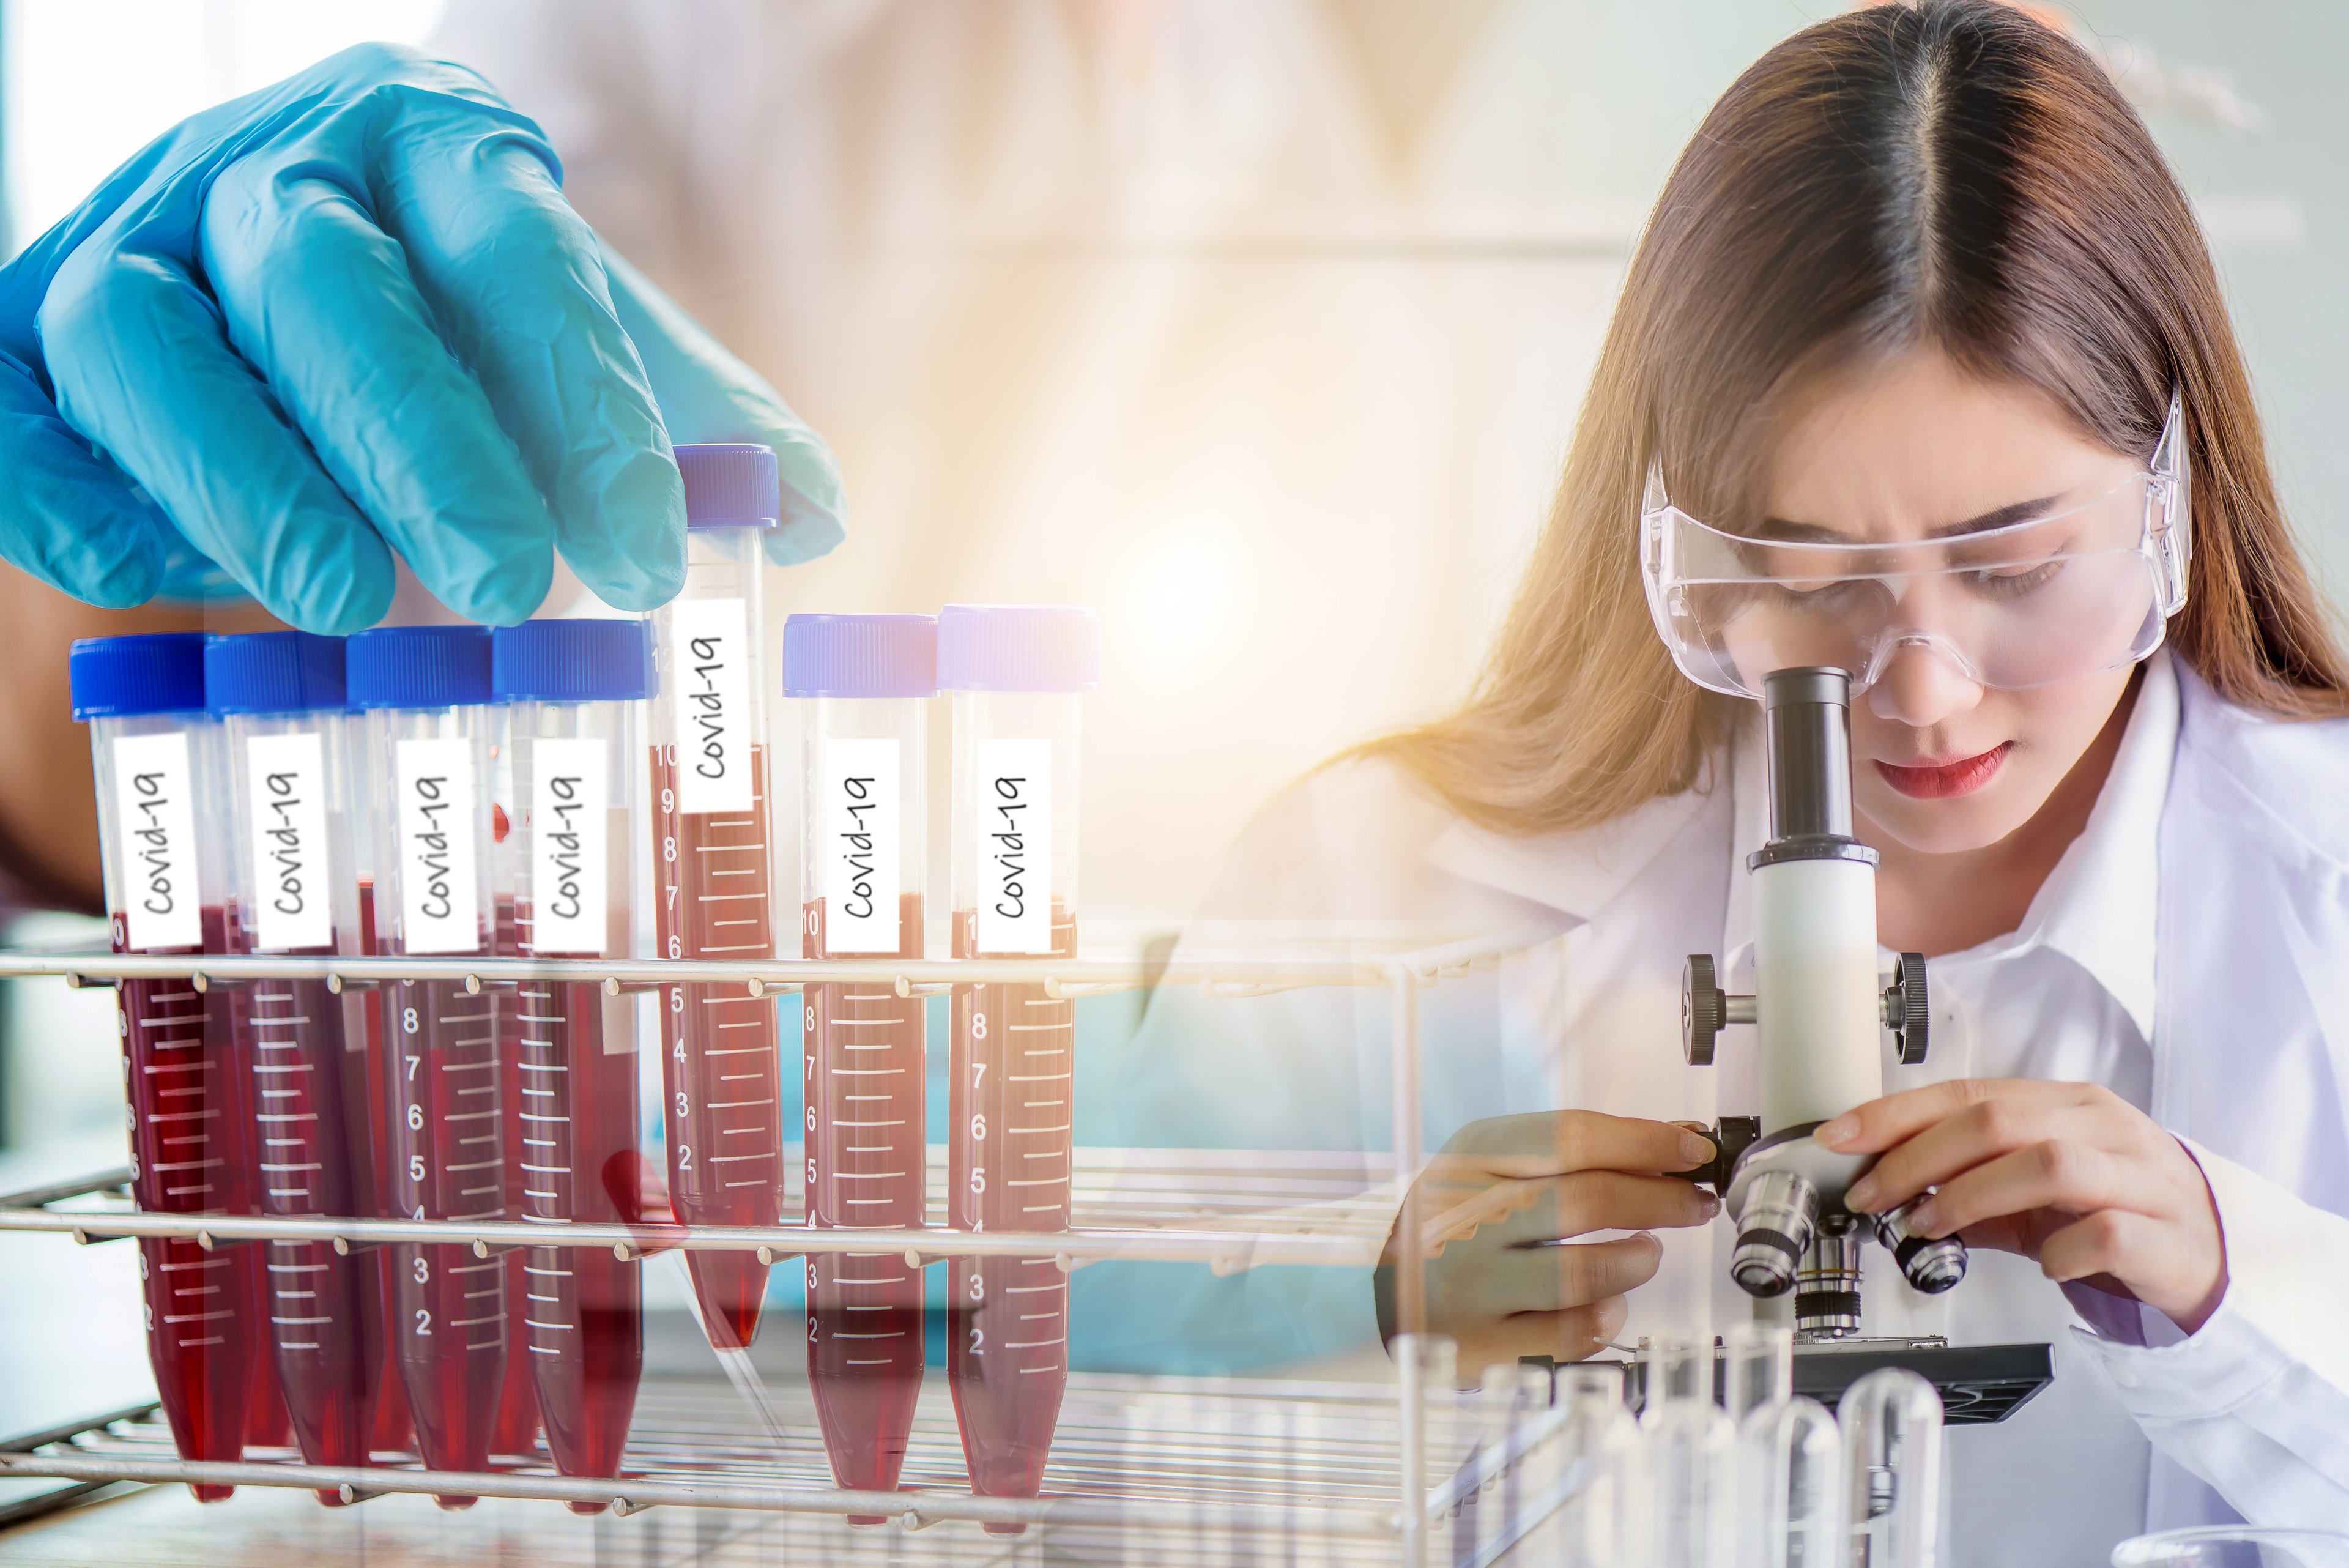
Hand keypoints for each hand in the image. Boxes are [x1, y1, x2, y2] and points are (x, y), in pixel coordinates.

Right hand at [0, 44, 842, 631]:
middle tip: (506, 587)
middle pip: (326, 285)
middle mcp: (263, 168)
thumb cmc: (460, 318)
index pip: (514, 253)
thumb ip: (689, 414)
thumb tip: (809, 513)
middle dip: (418, 443)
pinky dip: (73, 500)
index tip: (651, 556)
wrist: (278, 252)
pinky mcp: (17, 334)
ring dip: (246, 481)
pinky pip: (12, 413)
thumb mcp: (583, 337)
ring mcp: (124, 239)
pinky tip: (167, 583)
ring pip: (144, 337)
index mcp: (429, 142)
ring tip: (348, 604)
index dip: (584, 404)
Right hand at [1377, 1111, 1718, 1379]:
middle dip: (1661, 1199)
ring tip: (1646, 1252)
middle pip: (1588, 1199)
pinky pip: (1570, 1335)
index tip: (1692, 1147)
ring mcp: (1469, 1284)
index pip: (1572, 1137)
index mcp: (1471, 1158)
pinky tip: (1612, 1303)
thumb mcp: (1493, 1164)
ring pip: (1584, 1273)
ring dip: (1636, 1261)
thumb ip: (1576, 1151)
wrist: (1368, 1283)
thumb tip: (1673, 1139)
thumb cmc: (1451, 1219)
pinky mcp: (1479, 1344)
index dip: (1645, 1140)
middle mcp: (1465, 1216)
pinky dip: (1607, 1318)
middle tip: (1692, 1203)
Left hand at [1824, 1079, 2227, 1332]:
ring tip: (1931, 1229)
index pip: (1968, 1094)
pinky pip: (2105, 1234)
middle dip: (1919, 1158)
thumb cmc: (2111, 1209)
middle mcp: (2102, 1129)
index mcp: (2064, 1105)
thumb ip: (1969, 1181)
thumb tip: (1888, 1188)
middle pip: (1998, 1122)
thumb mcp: (2033, 1187)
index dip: (1895, 1114)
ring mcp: (2138, 1179)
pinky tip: (2042, 1265)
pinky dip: (2060, 1250)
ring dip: (1973, 1197)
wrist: (2210, 1252)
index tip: (1840, 1138)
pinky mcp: (2165, 1236)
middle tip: (1874, 1197)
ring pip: (2048, 1165)